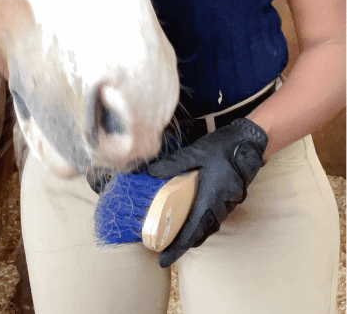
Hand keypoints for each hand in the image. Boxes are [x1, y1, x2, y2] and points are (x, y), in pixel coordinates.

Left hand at [147, 117, 267, 265]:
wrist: (250, 142)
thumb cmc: (223, 147)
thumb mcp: (195, 152)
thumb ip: (174, 164)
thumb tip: (151, 172)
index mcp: (211, 198)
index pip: (192, 231)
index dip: (177, 247)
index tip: (164, 260)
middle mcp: (221, 206)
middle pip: (200, 233)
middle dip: (182, 244)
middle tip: (165, 250)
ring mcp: (229, 204)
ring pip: (209, 226)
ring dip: (193, 233)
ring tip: (175, 237)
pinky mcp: (232, 199)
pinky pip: (215, 217)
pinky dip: (202, 222)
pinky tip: (193, 217)